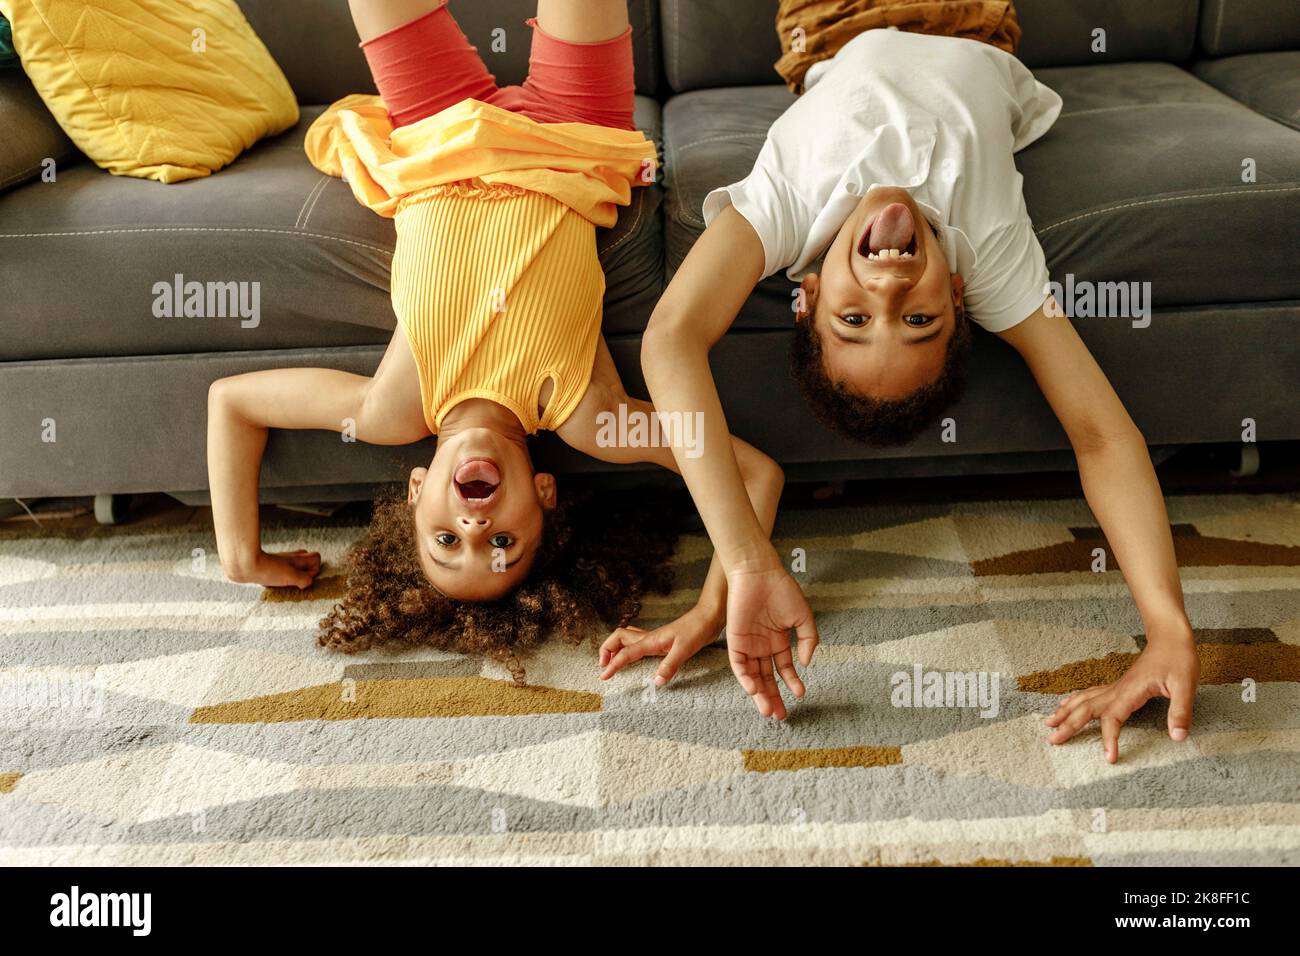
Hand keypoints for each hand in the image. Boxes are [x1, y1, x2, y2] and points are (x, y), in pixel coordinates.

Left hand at [229, 549, 321, 588]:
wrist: (245, 566)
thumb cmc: (268, 570)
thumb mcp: (291, 577)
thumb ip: (305, 580)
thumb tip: (307, 582)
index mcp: (298, 558)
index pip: (316, 558)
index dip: (314, 569)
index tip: (304, 578)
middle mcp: (291, 557)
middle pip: (307, 559)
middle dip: (305, 571)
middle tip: (297, 580)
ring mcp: (281, 560)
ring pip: (294, 565)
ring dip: (293, 575)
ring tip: (285, 583)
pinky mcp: (270, 564)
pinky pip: (282, 569)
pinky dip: (281, 576)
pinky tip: (274, 582)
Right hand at [598, 603, 723, 683]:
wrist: (707, 617)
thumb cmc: (696, 630)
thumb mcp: (684, 649)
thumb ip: (670, 665)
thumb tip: (656, 682)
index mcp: (651, 641)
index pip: (625, 653)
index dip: (613, 665)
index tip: (604, 677)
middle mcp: (649, 638)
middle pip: (618, 638)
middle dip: (606, 650)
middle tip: (604, 666)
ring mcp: (654, 638)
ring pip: (625, 637)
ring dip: (615, 647)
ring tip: (611, 660)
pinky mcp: (660, 640)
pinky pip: (636, 641)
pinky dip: (627, 647)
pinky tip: (632, 656)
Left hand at [724, 566, 818, 719]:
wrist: (759, 573)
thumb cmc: (781, 589)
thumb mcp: (803, 617)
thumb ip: (809, 639)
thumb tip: (806, 663)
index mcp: (778, 640)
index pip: (784, 669)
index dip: (791, 683)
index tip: (801, 695)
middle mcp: (762, 646)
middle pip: (767, 678)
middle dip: (773, 698)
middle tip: (780, 716)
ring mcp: (748, 644)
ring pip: (753, 676)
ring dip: (760, 694)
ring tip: (768, 710)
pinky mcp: (735, 640)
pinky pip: (739, 664)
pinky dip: (746, 678)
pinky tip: (755, 690)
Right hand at [1044, 626, 1198, 762]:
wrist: (1170, 637)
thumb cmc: (1178, 659)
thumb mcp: (1185, 685)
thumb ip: (1180, 711)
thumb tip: (1178, 737)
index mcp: (1131, 691)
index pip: (1113, 718)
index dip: (1109, 739)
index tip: (1109, 758)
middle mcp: (1117, 689)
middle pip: (1087, 708)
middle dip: (1068, 724)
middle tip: (1052, 739)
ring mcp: (1115, 686)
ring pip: (1084, 700)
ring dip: (1065, 711)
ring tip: (1049, 722)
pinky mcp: (1118, 685)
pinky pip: (1090, 694)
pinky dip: (1074, 701)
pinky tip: (1066, 704)